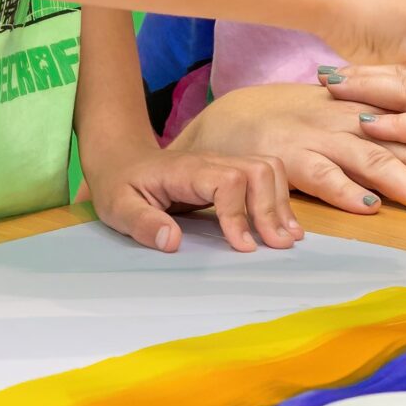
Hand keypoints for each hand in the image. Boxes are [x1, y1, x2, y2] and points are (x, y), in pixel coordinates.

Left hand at [82, 146, 301, 253]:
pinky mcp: (229, 173)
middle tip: (278, 245)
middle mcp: (211, 162)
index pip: (227, 181)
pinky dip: (278, 199)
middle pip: (257, 170)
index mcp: (185, 170)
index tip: (241, 247)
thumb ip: (142, 223)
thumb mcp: (118, 207)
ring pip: (267, 169)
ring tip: (288, 238)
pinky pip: (264, 178)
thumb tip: (173, 241)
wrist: (121, 158)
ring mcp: (223, 164)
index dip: (238, 213)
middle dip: (271, 208)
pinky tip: (283, 226)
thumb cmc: (119, 185)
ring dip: (281, 203)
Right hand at [172, 83, 405, 215]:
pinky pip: (320, 174)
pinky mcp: (287, 157)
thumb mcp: (339, 124)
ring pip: (373, 158)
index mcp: (366, 113)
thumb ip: (379, 135)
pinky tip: (369, 208)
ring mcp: (319, 138)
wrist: (224, 124)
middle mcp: (349, 122)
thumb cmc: (286, 128)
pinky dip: (345, 191)